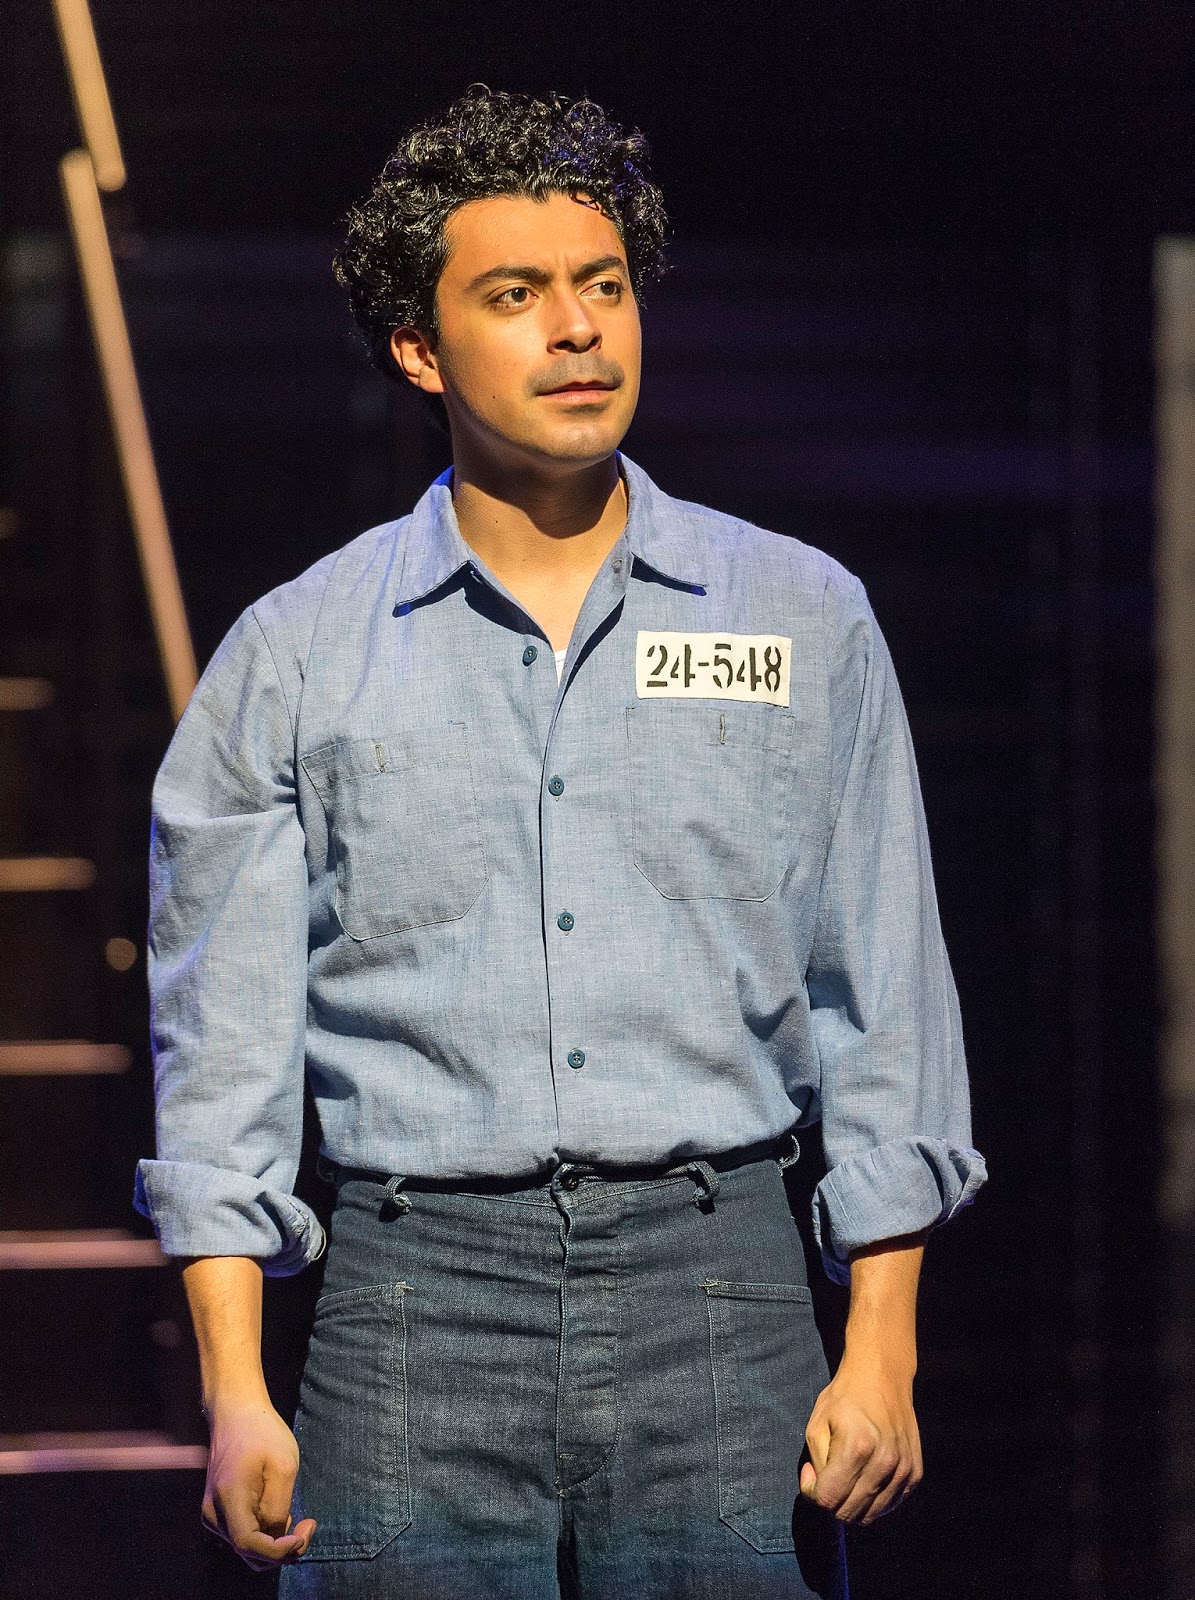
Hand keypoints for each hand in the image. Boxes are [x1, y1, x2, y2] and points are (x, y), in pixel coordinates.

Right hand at [200, 1396, 315, 1569]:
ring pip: (247, 1548)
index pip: (249, 1545)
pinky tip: (281, 1513)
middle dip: (282, 1551)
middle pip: (249, 1553)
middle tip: (309, 1526)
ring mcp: (212, 1514)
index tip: (304, 1533)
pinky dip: (265, 1535)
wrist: (236, 1413)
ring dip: (275, 1544)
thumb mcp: (283, 1466)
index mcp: (228, 1498)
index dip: (279, 1551)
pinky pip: (243, 1535)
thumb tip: (275, 1537)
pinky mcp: (218, 1511)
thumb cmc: (263, 1434)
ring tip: (298, 1518)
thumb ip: (278, 1508)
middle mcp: (214, 1512)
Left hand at [799, 1356, 922, 1523]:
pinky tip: (864, 1479)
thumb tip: (820, 1492)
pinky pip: (889, 1506)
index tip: (811, 1474)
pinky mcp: (915, 1473)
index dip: (812, 1492)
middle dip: (830, 1503)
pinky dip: (872, 1501)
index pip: (827, 1499)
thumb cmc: (844, 1398)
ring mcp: (904, 1470)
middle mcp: (885, 1463)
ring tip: (845, 1478)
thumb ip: (816, 1463)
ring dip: (852, 1505)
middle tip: (826, 1478)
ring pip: (870, 1516)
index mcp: (856, 1448)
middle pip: (849, 1513)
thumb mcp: (816, 1423)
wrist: (883, 1377)